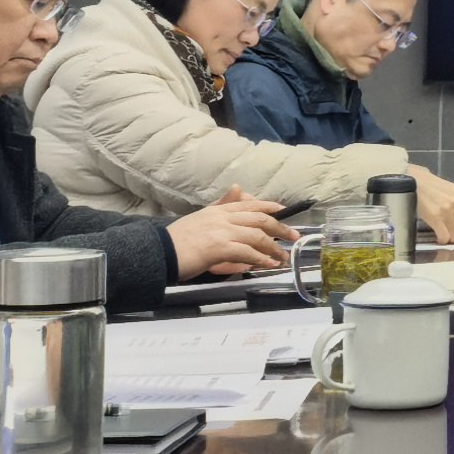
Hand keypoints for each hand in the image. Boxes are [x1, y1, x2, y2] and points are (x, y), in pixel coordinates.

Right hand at [170, 192, 293, 278]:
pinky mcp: (220, 247)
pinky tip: (269, 265)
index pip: (249, 204)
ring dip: (274, 247)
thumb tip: (237, 188)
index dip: (270, 206)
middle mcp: (222, 217)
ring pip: (257, 235)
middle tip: (293, 236)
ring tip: (283, 257)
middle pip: (259, 218)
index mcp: (217, 210)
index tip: (284, 211)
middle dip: (280, 227)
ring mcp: (222, 231)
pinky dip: (262, 259)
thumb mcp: (200, 218)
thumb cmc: (177, 241)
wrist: (159, 252)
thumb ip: (221, 206)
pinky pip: (248, 252)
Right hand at [410, 173, 453, 247]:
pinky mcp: (436, 217)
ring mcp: (447, 210)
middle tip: (453, 235)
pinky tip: (438, 237)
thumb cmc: (429, 185)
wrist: (413, 180)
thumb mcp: (451, 190)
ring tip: (445, 235)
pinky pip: (444, 237)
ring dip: (450, 239)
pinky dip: (442, 240)